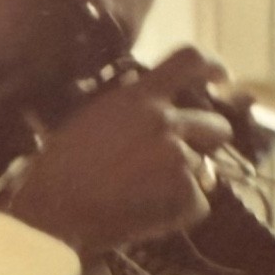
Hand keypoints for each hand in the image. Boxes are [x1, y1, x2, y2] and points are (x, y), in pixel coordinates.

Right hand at [3, 47, 233, 262]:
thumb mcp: (94, 116)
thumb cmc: (61, 165)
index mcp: (140, 97)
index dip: (213, 66)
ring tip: (144, 194)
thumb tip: (157, 110)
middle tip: (178, 162)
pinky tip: (148, 213)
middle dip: (205, 144)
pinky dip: (180, 213)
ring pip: (203, 170)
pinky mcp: (184, 193)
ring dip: (184, 182)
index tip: (221, 78)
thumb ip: (131, 107)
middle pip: (216, 126)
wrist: (52, 208)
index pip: (191, 61)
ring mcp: (178, 156)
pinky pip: (199, 204)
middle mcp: (165, 121)